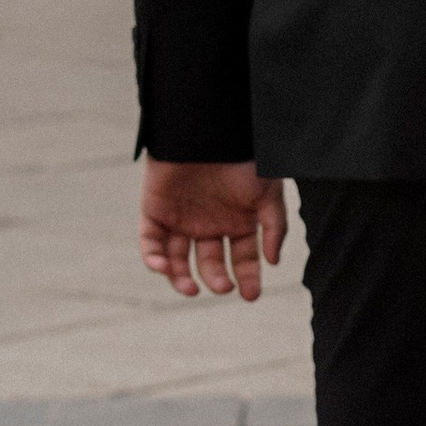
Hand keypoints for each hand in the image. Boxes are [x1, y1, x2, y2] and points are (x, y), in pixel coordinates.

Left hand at [139, 158, 287, 299]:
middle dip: (216, 279)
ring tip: (190, 288)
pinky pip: (150, 241)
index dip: (248, 279)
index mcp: (237, 223)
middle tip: (222, 287)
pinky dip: (153, 257)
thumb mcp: (269, 194)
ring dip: (181, 278)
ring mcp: (181, 219)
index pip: (242, 259)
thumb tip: (273, 263)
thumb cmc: (243, 158)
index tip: (252, 295)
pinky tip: (163, 267)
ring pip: (177, 259)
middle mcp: (209, 225)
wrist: (208, 129)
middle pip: (210, 264)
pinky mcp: (155, 211)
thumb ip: (274, 228)